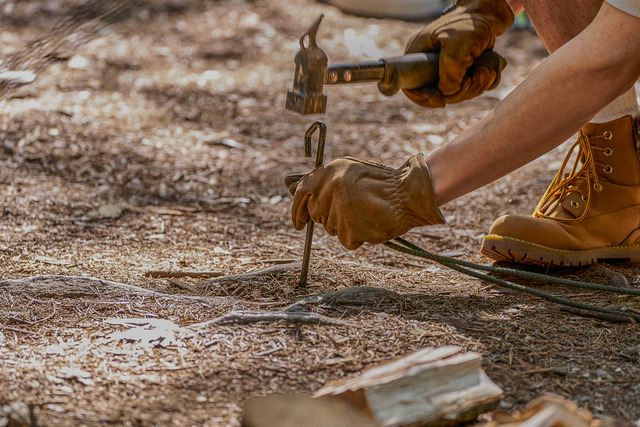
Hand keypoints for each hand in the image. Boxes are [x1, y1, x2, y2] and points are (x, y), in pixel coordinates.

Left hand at [291, 154, 444, 249]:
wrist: (408, 195)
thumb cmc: (381, 182)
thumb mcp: (349, 169)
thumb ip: (324, 179)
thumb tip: (292, 186)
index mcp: (328, 173)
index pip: (300, 194)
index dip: (297, 210)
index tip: (298, 222)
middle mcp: (329, 191)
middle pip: (317, 214)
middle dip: (329, 216)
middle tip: (349, 211)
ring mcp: (338, 212)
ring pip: (332, 228)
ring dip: (346, 225)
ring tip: (365, 213)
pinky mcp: (350, 231)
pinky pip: (346, 240)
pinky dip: (357, 236)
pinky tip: (370, 224)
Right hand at [403, 0, 513, 107]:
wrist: (490, 12)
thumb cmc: (470, 23)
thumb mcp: (457, 46)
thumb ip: (449, 73)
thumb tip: (447, 94)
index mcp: (418, 56)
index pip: (412, 88)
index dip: (424, 98)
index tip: (441, 101)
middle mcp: (429, 64)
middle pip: (440, 94)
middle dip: (462, 90)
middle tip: (478, 75)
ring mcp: (447, 68)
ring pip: (459, 92)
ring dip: (478, 84)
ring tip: (487, 68)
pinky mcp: (464, 69)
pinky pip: (473, 87)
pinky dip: (485, 82)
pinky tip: (490, 67)